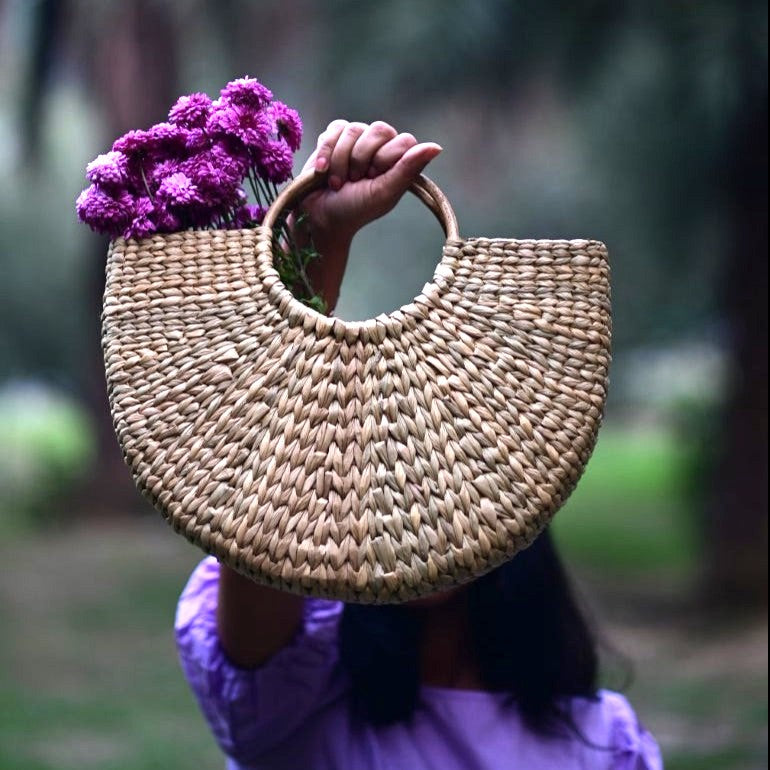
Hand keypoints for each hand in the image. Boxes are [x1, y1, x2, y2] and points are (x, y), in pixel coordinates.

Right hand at [299, 119, 442, 243]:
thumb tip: (437, 147)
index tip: (374, 178)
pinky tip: (323, 171)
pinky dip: (326, 152)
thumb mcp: (383, 192)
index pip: (404, 140)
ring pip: (353, 129)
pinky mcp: (333, 138)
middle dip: (362, 157)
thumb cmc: (355, 209)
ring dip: (341, 160)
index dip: (387, 157)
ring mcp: (356, 140)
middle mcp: (380, 147)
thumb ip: (408, 169)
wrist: (319, 217)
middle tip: (356, 180)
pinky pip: (334, 130)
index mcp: (398, 161)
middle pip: (379, 129)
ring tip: (338, 182)